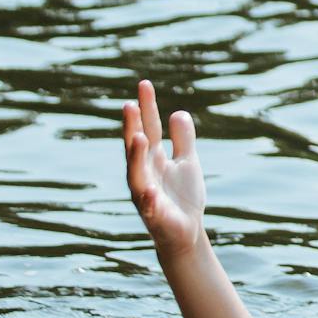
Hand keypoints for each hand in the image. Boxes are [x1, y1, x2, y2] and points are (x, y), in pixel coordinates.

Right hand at [123, 80, 205, 260]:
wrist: (186, 232)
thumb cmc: (182, 196)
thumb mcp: (187, 162)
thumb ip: (183, 139)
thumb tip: (179, 112)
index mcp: (153, 158)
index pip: (148, 128)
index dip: (146, 107)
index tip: (144, 84)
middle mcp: (144, 173)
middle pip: (136, 147)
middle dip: (132, 127)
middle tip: (130, 105)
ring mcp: (145, 194)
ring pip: (136, 174)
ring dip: (135, 156)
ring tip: (138, 137)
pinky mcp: (154, 215)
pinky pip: (149, 206)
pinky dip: (149, 198)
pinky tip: (151, 190)